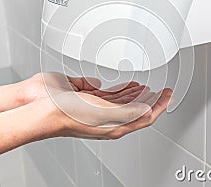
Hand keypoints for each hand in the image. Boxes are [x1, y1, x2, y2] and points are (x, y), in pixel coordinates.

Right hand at [24, 73, 172, 139]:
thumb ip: (129, 111)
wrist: (43, 108)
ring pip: (123, 102)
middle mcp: (107, 118)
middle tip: (161, 91)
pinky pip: (109, 94)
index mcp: (114, 125)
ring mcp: (97, 109)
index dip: (159, 106)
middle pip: (136, 109)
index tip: (168, 95)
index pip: (145, 116)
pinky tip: (124, 85)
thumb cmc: (68, 114)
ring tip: (146, 87)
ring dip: (136, 94)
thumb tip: (148, 111)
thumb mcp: (104, 113)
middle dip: (150, 100)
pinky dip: (120, 89)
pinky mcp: (88, 98)